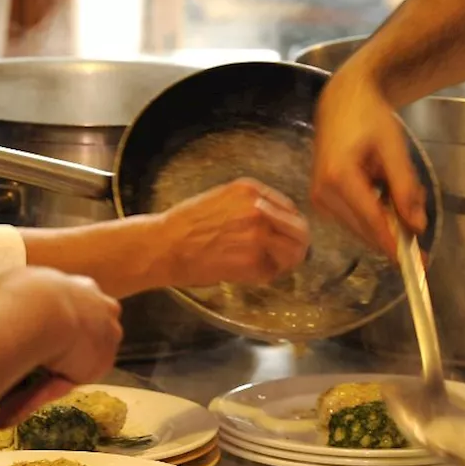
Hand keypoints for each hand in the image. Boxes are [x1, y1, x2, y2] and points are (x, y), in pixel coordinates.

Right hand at [157, 178, 309, 286]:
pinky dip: (264, 275)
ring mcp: (258, 235)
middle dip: (298, 246)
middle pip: (300, 230)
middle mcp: (259, 209)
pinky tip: (247, 273)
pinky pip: (272, 271)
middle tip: (291, 257)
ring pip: (293, 252)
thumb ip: (252, 205)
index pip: (289, 209)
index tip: (285, 237)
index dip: (290, 227)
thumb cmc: (186, 224)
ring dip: (285, 262)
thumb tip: (277, 222)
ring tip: (269, 267)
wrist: (165, 244)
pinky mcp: (253, 260)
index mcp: (251, 190)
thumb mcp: (222, 197)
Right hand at [311, 72, 424, 257]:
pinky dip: (375, 216)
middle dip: (395, 235)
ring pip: (362, 229)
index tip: (418, 263)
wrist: (342, 103)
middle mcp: (323, 193)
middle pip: (366, 230)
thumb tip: (417, 226)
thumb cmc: (369, 119)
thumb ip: (405, 188)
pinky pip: (355, 221)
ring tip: (401, 195)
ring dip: (386, 223)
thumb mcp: (394, 149)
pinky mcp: (322, 202)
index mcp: (339, 176)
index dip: (396, 244)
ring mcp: (319, 199)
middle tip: (420, 231)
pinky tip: (385, 195)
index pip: (372, 221)